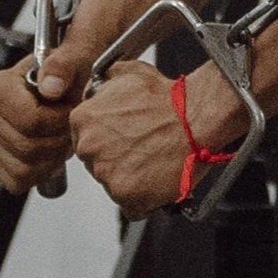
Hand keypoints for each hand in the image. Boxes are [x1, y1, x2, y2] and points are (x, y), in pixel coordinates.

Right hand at [0, 52, 82, 192]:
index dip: (58, 120)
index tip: (69, 108)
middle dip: (57, 140)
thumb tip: (50, 86)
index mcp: (0, 86)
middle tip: (68, 124)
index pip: (29, 120)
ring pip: (23, 168)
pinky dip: (39, 172)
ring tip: (60, 135)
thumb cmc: (70, 70)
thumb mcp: (76, 56)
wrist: (69, 82)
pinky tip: (49, 150)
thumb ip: (64, 64)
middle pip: (27, 148)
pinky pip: (17, 180)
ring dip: (51, 157)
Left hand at [68, 62, 188, 217]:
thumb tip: (97, 90)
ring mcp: (106, 174)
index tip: (121, 139)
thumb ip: (103, 82)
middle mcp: (89, 147)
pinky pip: (130, 206)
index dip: (106, 138)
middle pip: (95, 162)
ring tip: (152, 163)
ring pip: (111, 184)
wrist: (195, 118)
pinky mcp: (126, 196)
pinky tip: (156, 181)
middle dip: (115, 159)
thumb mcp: (127, 72)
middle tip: (140, 150)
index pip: (84, 137)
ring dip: (129, 178)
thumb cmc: (167, 98)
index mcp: (83, 119)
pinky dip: (143, 200)